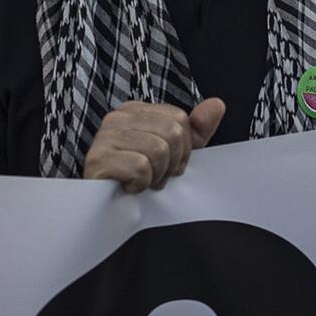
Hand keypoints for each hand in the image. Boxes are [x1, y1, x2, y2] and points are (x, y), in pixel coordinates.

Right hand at [82, 98, 226, 192]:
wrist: (105, 211)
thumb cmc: (139, 179)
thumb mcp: (175, 153)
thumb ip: (196, 130)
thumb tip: (217, 104)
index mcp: (136, 111)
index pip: (179, 119)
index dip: (183, 149)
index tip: (168, 165)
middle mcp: (118, 117)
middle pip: (172, 133)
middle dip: (170, 163)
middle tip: (155, 176)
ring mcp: (105, 136)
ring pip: (158, 150)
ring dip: (155, 176)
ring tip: (141, 182)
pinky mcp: (97, 158)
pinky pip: (140, 167)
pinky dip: (140, 184)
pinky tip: (128, 187)